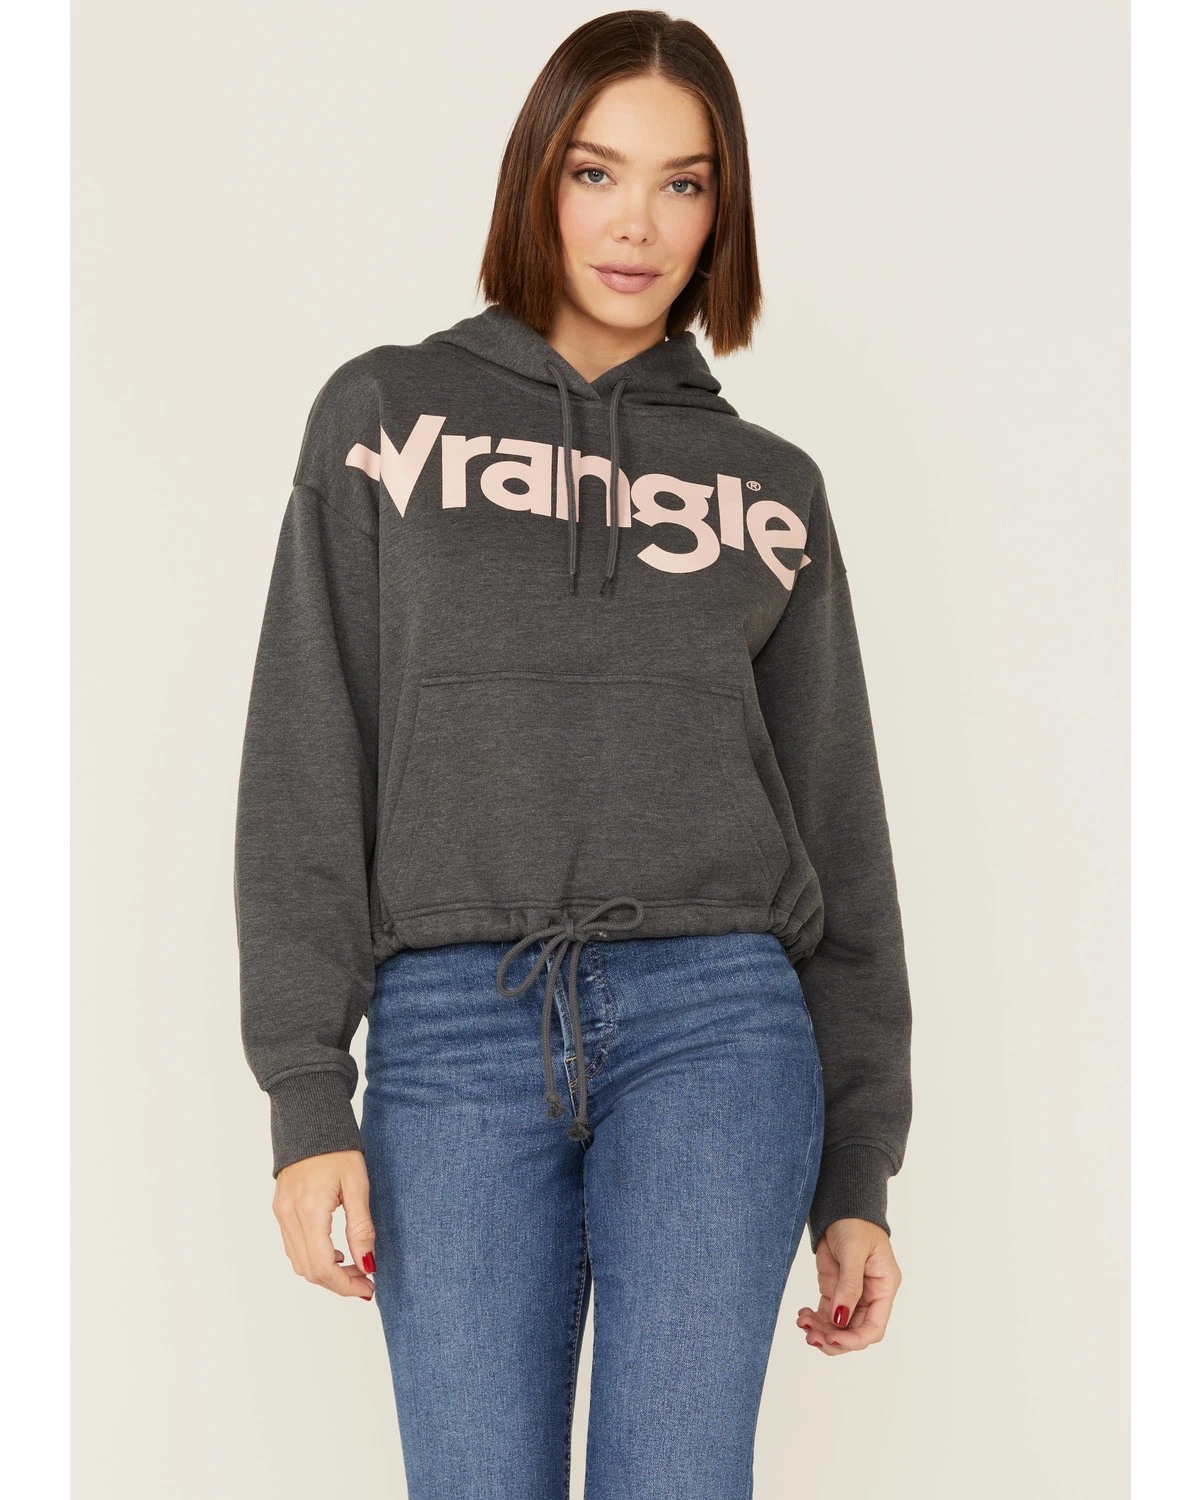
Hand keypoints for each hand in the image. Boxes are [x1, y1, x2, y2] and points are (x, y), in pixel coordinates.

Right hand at [272, 1149, 376, 1299]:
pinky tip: (335, 1251)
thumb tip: (368, 1263)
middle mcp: (289, 1216)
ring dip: (326, 1273)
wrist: (311, 1119)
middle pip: (309, 1270)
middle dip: (339, 1283)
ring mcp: (281, 1213)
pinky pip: (293, 1246)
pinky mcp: (280, 1209)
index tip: (368, 1287)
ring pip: (299, 1262)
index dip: (346, 1285)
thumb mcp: (357, 1185)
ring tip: (354, 1266)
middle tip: (366, 1280)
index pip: (322, 1267)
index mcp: (309, 1210)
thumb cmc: (338, 1148)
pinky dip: (314, 1258)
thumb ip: (361, 1227)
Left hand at [796, 1217, 900, 1354]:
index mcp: (884, 1288)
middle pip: (854, 1332)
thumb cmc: (856, 1223)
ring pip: (838, 1326)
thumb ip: (849, 1286)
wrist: (840, 1206)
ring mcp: (851, 1295)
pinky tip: (802, 1316)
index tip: (832, 1338)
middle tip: (811, 1337)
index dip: (854, 1339)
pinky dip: (815, 1320)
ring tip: (803, 1324)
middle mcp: (870, 1296)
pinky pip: (826, 1314)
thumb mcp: (854, 1252)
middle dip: (834, 1338)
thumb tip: (840, 1319)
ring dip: (821, 1331)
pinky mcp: (834, 1289)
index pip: (874, 1327)